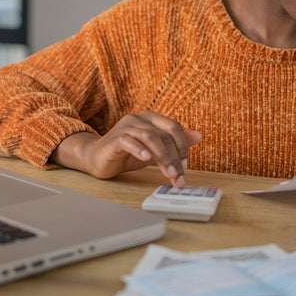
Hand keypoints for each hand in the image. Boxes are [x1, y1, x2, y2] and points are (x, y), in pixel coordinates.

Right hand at [53, 110, 200, 187]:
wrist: (96, 158)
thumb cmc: (126, 153)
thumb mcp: (154, 150)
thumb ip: (174, 143)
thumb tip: (198, 136)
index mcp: (151, 118)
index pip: (174, 127)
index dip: (183, 147)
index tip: (185, 167)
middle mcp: (139, 118)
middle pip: (164, 135)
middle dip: (174, 158)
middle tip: (179, 178)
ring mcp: (126, 126)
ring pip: (151, 137)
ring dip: (163, 157)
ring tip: (169, 175)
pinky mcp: (115, 138)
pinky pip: (129, 141)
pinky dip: (139, 150)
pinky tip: (146, 160)